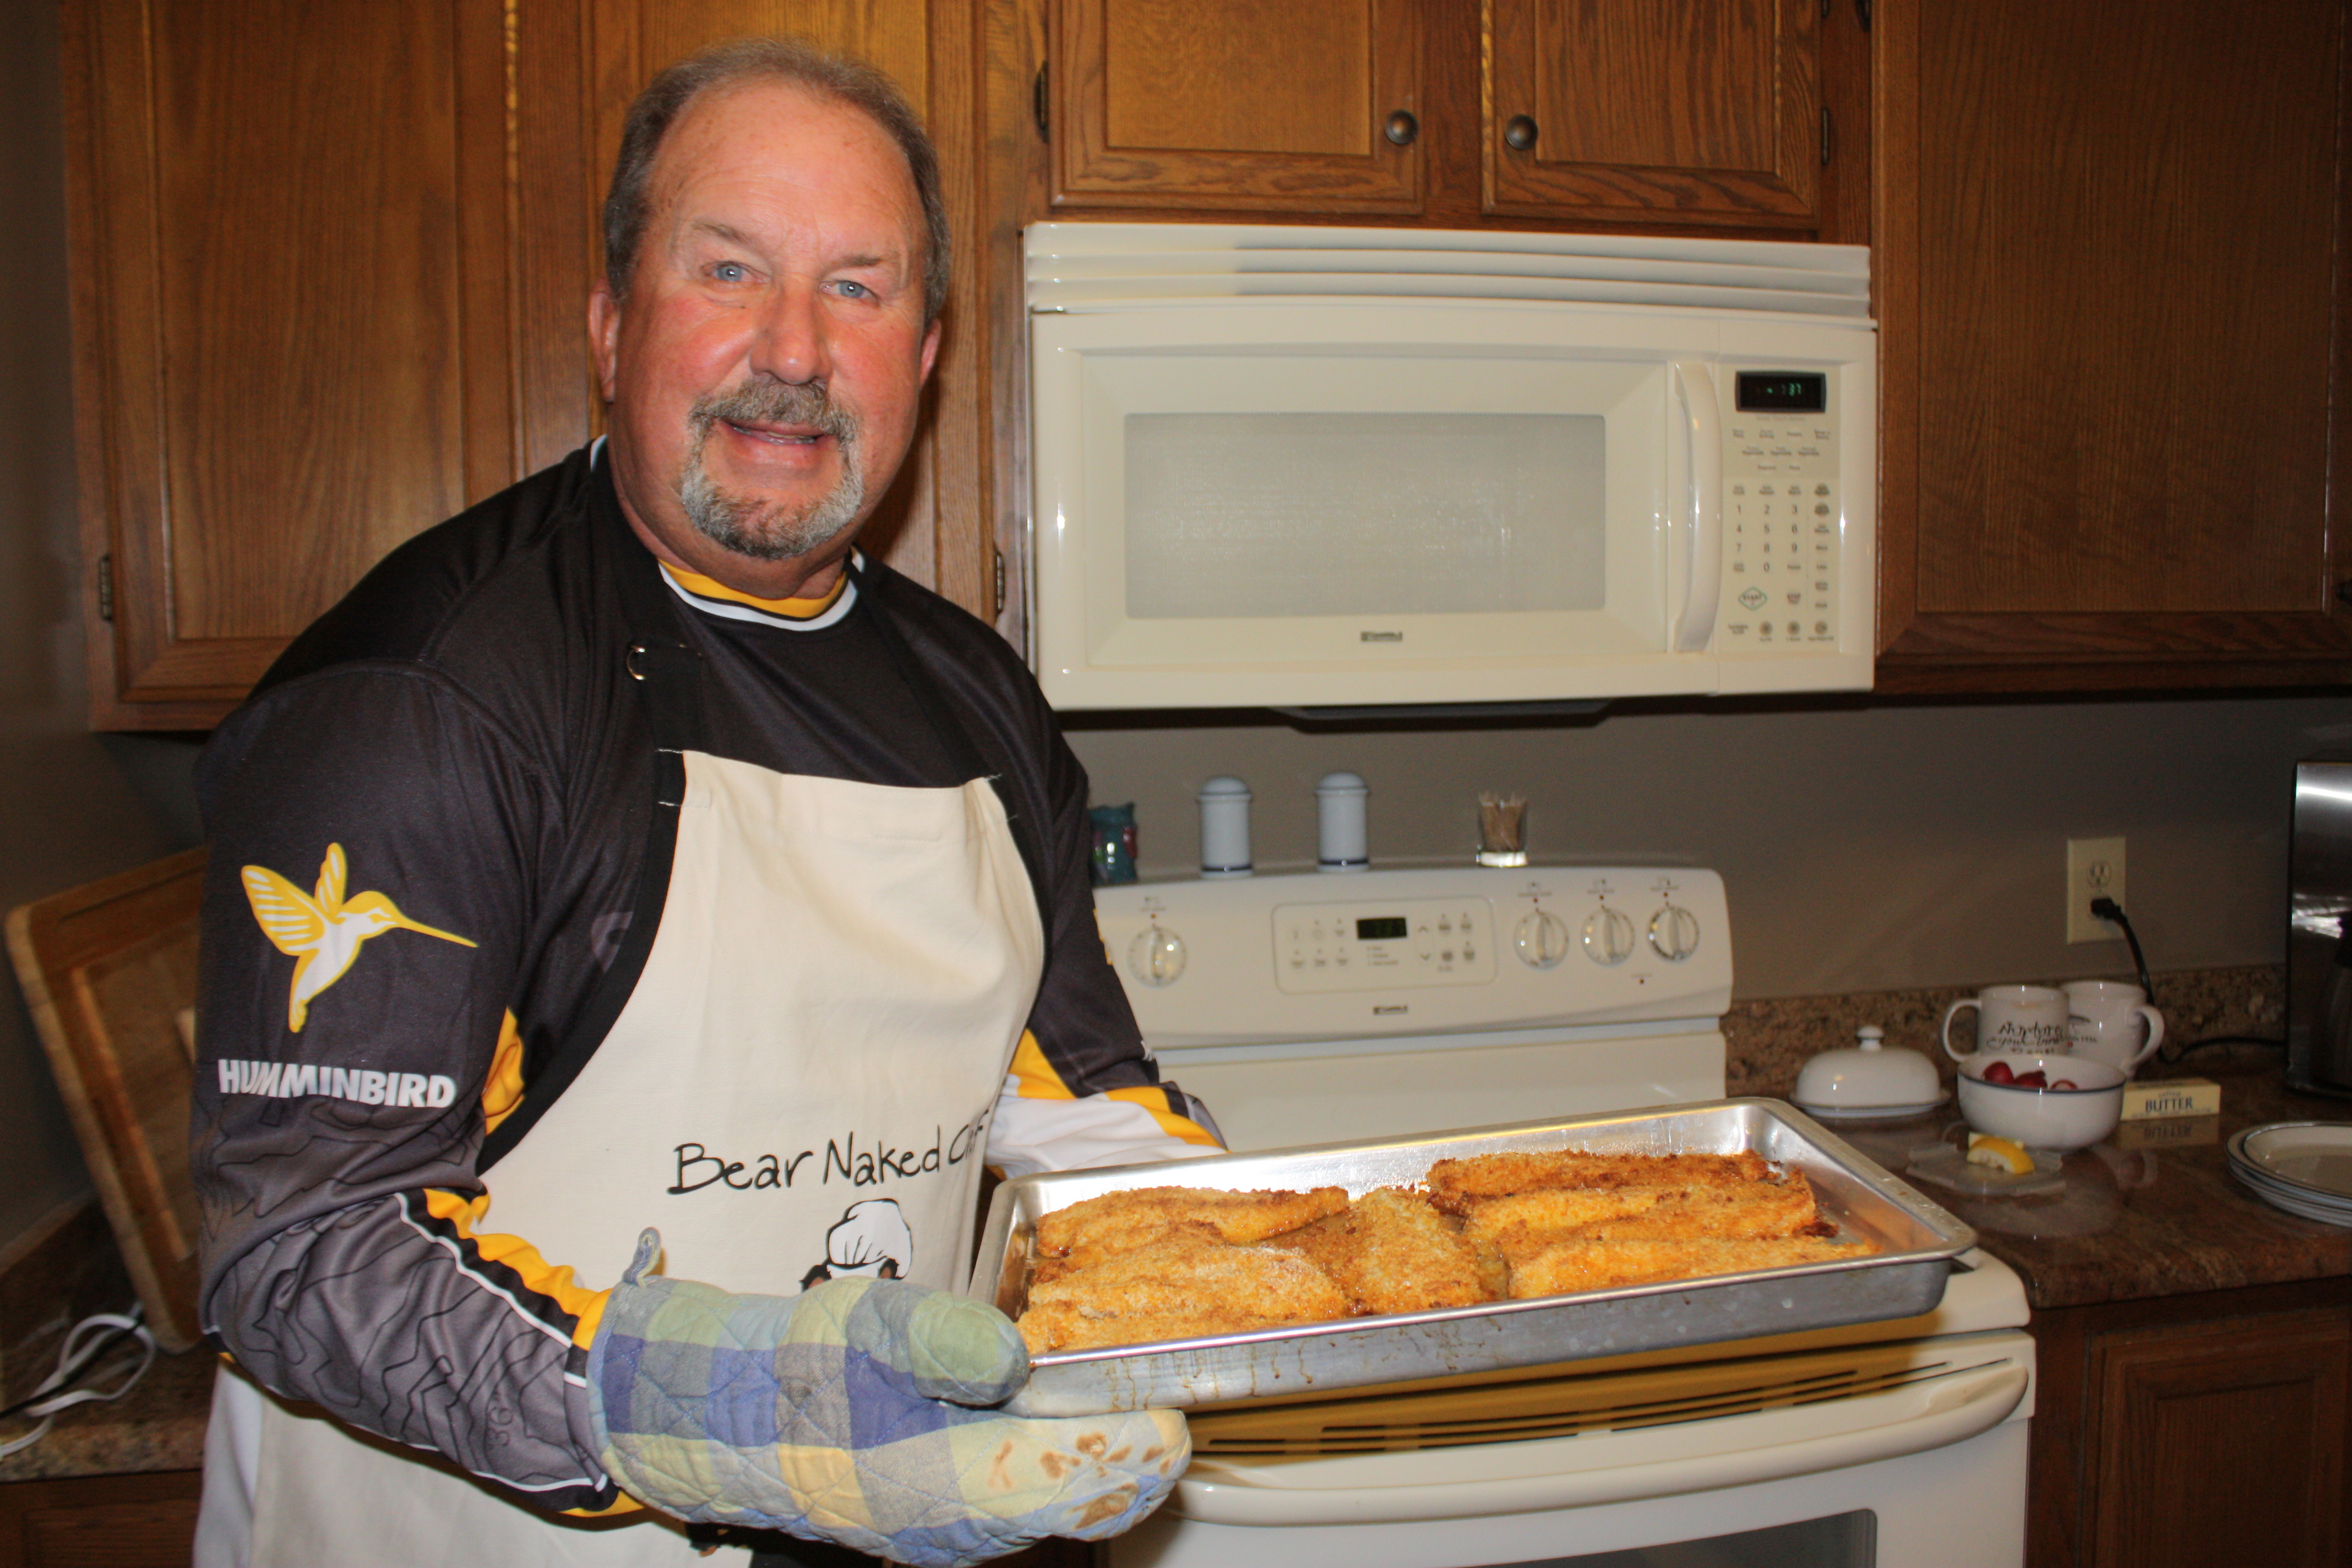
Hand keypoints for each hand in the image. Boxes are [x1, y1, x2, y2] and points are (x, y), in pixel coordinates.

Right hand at [586, 1230, 1184, 1566]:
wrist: (725, 1418)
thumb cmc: (794, 1374)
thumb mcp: (869, 1327)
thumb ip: (948, 1339)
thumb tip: (1011, 1356)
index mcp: (958, 1485)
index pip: (1084, 1476)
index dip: (1138, 1440)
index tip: (1170, 1403)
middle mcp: (967, 1527)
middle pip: (1085, 1499)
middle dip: (1130, 1450)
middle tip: (1161, 1396)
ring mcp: (956, 1531)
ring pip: (1058, 1504)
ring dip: (1097, 1456)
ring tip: (1123, 1401)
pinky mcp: (944, 1518)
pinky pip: (1023, 1499)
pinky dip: (1056, 1462)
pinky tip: (1056, 1417)